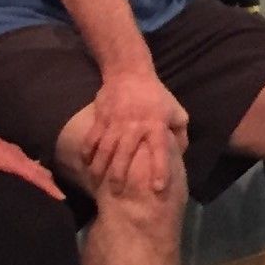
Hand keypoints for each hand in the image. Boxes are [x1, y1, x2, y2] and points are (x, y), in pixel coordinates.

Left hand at [0, 106, 64, 213]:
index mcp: (10, 159)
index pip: (35, 175)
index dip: (48, 186)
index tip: (61, 196)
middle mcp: (15, 154)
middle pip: (38, 170)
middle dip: (49, 182)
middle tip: (59, 196)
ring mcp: (12, 150)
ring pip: (33, 164)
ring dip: (42, 174)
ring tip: (49, 186)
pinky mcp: (7, 148)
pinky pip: (26, 160)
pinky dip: (33, 168)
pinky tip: (31, 172)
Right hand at [82, 69, 188, 191]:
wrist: (129, 71)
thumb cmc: (156, 95)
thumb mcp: (176, 111)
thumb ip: (180, 134)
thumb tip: (180, 156)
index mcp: (156, 126)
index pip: (159, 151)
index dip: (159, 170)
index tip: (157, 189)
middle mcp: (135, 126)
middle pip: (125, 154)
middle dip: (120, 175)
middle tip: (117, 193)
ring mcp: (115, 122)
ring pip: (105, 148)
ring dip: (100, 167)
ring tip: (96, 182)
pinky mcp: (101, 118)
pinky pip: (91, 137)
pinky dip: (86, 151)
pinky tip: (84, 163)